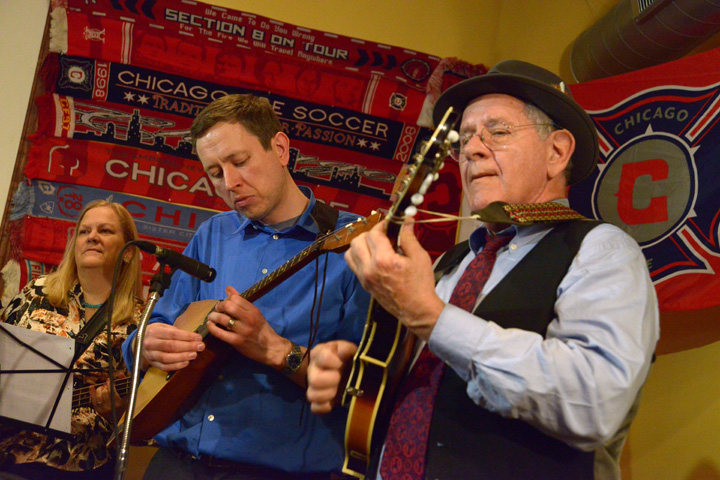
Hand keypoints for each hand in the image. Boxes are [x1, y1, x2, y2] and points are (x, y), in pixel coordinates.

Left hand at [90, 373, 127, 419]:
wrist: (118, 418)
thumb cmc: (123, 404)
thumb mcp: (126, 395)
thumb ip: (124, 383)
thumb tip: (120, 373)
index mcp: (118, 403)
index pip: (112, 391)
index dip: (109, 384)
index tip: (108, 380)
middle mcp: (110, 407)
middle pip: (104, 392)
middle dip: (104, 386)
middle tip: (106, 384)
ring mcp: (103, 409)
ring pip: (98, 395)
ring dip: (99, 388)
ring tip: (102, 387)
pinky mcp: (98, 410)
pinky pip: (93, 400)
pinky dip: (91, 392)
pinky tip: (91, 387)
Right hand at [140, 322, 204, 370]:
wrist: (139, 341)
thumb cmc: (155, 332)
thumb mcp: (163, 327)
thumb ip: (175, 331)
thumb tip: (193, 337)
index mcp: (154, 331)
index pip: (173, 334)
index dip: (187, 336)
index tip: (199, 338)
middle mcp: (150, 343)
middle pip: (171, 346)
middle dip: (188, 346)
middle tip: (200, 346)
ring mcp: (150, 355)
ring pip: (167, 358)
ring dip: (182, 357)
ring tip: (194, 355)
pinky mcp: (152, 363)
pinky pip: (164, 367)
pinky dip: (176, 366)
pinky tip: (186, 363)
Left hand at [206, 285, 289, 370]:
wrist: (270, 348)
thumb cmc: (262, 330)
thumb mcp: (255, 313)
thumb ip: (241, 301)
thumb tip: (228, 289)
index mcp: (253, 310)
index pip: (236, 298)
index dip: (227, 299)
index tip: (225, 304)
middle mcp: (248, 319)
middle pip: (228, 305)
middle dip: (219, 306)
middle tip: (217, 310)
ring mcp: (242, 330)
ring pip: (222, 318)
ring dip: (213, 316)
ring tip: (212, 317)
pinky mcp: (237, 341)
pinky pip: (220, 333)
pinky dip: (212, 327)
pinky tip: (209, 325)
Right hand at [306, 340, 357, 413]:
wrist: (340, 367)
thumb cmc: (344, 356)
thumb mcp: (347, 349)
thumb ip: (347, 349)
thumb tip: (344, 353)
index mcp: (320, 354)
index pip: (323, 358)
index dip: (334, 362)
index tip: (342, 364)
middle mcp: (313, 370)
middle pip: (315, 380)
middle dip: (331, 380)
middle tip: (340, 378)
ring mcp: (313, 386)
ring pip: (312, 395)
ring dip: (328, 394)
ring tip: (337, 390)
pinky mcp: (317, 400)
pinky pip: (315, 408)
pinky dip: (324, 407)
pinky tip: (333, 401)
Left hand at [344, 219, 444, 340]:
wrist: (417, 310)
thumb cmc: (421, 283)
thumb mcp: (419, 257)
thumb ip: (408, 236)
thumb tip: (404, 219)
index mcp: (383, 260)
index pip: (374, 233)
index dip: (382, 225)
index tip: (390, 224)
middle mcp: (369, 268)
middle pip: (357, 240)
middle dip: (370, 233)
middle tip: (384, 235)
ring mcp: (364, 277)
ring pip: (350, 252)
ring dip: (361, 244)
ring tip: (376, 245)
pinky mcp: (363, 284)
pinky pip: (352, 264)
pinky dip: (359, 256)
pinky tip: (373, 257)